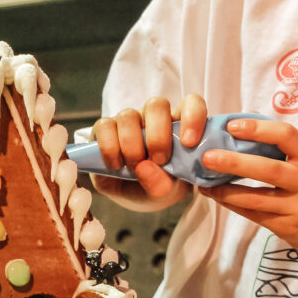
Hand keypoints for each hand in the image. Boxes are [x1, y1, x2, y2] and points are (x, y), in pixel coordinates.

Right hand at [89, 94, 207, 207]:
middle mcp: (154, 117)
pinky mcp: (105, 128)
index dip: (192, 117)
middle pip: (157, 105)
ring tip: (134, 168)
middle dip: (158, 136)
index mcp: (179, 125)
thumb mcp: (166, 192)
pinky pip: (104, 126)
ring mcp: (129, 120)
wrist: (133, 194)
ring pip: (128, 115)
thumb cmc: (158, 185)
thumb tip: (145, 168)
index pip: (191, 103)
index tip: (189, 143)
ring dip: (131, 144)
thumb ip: (162, 184)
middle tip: (159, 161)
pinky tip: (115, 165)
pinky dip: (109, 147)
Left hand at [198, 117, 297, 260]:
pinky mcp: (288, 227)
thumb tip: (239, 133)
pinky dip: (232, 204)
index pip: (286, 135)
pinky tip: (216, 196)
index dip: (258, 129)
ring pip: (256, 198)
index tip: (232, 126)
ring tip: (202, 181)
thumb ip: (285, 152)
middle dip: (234, 163)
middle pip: (268, 169)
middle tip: (207, 156)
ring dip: (226, 189)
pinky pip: (254, 214)